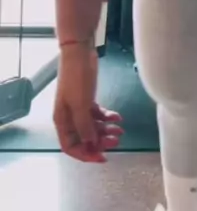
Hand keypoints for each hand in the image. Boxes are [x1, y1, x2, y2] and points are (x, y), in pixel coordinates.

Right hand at [54, 43, 122, 162]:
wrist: (79, 53)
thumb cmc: (76, 78)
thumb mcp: (81, 104)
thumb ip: (85, 126)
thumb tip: (90, 144)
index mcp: (62, 121)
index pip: (70, 146)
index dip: (86, 154)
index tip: (103, 157)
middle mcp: (69, 117)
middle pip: (84, 138)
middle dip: (100, 141)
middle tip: (116, 141)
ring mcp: (79, 108)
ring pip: (93, 126)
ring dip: (106, 130)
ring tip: (121, 130)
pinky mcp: (87, 99)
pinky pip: (98, 114)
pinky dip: (107, 117)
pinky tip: (118, 117)